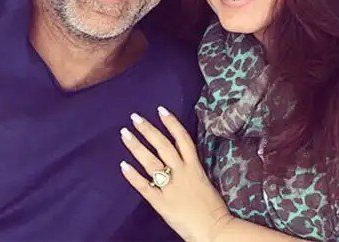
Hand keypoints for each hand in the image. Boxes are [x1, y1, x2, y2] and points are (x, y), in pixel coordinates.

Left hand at [119, 106, 232, 241]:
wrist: (215, 230)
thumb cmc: (213, 208)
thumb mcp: (205, 181)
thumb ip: (193, 169)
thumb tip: (181, 157)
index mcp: (195, 167)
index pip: (182, 139)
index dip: (172, 123)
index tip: (160, 109)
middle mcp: (182, 172)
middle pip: (163, 146)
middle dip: (148, 130)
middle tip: (134, 117)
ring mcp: (170, 187)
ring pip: (151, 162)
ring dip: (136, 146)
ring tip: (124, 134)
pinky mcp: (161, 203)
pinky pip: (144, 186)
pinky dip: (133, 176)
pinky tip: (123, 165)